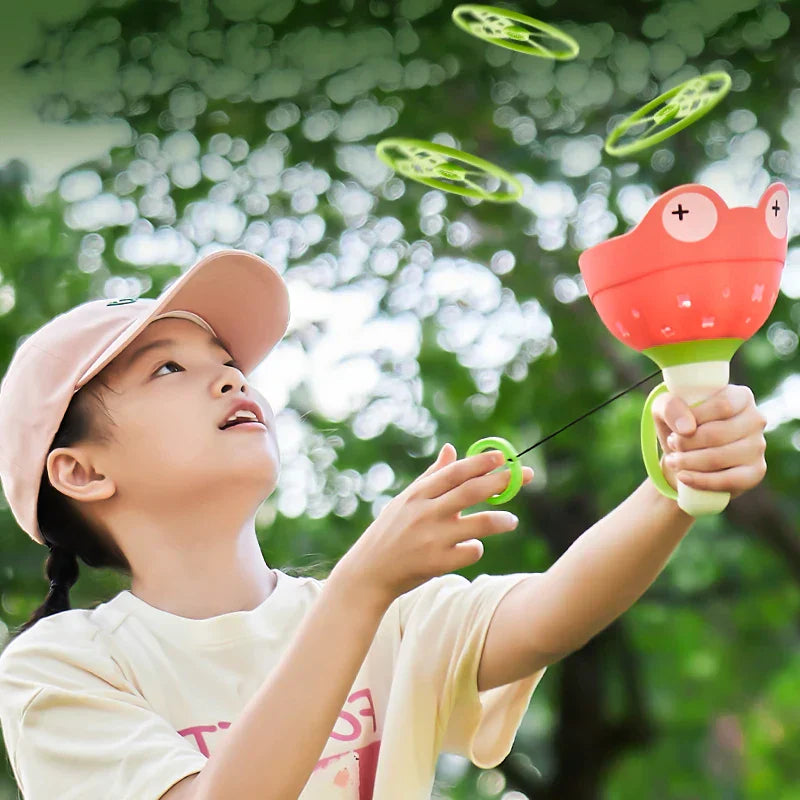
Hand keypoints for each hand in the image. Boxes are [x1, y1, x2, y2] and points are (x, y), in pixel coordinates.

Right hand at [333, 444, 533, 607]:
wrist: (368, 573)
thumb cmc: (389, 533)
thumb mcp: (404, 501)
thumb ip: (431, 476)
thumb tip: (451, 449)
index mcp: (418, 494)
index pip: (455, 472)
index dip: (481, 462)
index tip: (503, 456)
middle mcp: (425, 512)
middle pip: (472, 492)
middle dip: (502, 481)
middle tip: (525, 476)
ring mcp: (432, 538)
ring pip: (480, 524)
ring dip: (502, 520)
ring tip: (511, 521)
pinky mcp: (438, 563)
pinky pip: (471, 551)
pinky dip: (476, 548)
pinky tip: (471, 548)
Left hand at [650, 384, 766, 498]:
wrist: (684, 455)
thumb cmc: (678, 425)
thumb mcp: (664, 408)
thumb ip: (669, 406)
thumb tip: (686, 429)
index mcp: (740, 396)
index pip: (722, 406)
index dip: (694, 418)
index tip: (676, 429)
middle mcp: (755, 419)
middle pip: (717, 434)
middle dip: (686, 443)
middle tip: (672, 444)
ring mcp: (758, 446)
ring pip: (719, 457)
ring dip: (688, 462)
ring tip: (674, 460)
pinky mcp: (755, 472)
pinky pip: (728, 480)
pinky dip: (700, 480)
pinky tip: (683, 477)